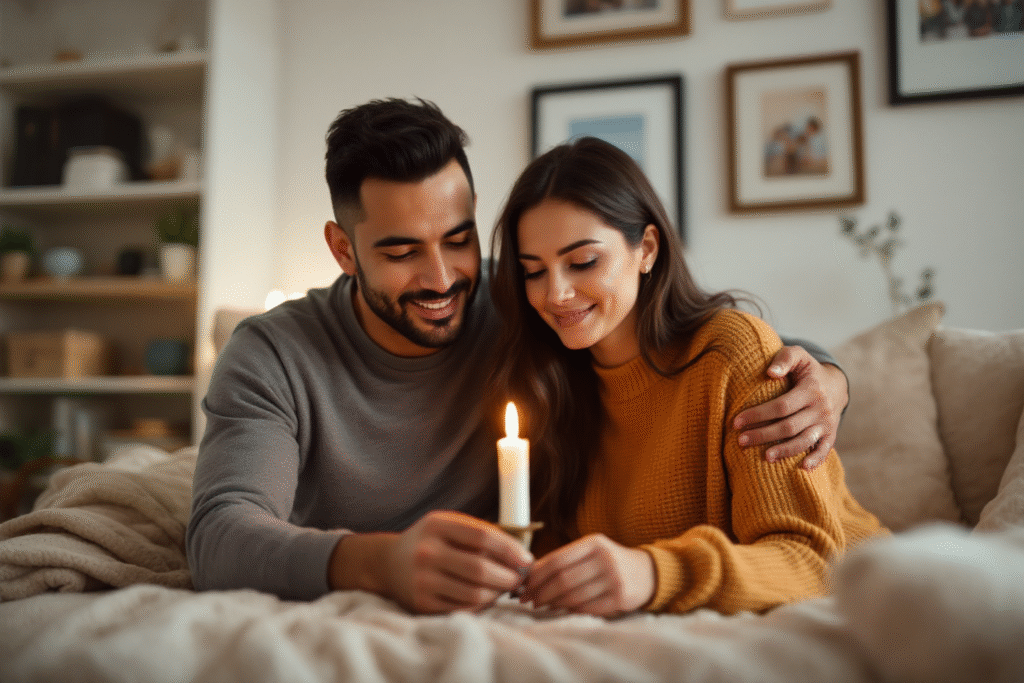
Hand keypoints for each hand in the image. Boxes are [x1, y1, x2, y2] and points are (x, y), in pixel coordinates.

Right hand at [329, 510, 532, 613]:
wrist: (387, 563)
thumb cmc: (431, 541)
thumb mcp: (449, 525)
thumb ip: (482, 533)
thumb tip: (521, 557)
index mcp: (437, 526)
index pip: (483, 538)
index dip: (510, 550)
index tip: (527, 560)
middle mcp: (426, 552)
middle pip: (480, 569)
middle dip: (508, 576)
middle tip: (520, 579)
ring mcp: (422, 579)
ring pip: (474, 593)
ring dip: (497, 593)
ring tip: (504, 588)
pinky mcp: (421, 603)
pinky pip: (462, 608)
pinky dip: (481, 605)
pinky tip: (486, 597)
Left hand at [519, 534, 653, 616]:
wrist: (647, 572)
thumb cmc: (609, 561)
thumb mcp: (591, 551)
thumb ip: (565, 559)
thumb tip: (530, 576)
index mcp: (593, 543)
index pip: (557, 559)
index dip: (537, 575)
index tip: (524, 585)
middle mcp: (604, 558)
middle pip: (563, 579)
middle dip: (541, 592)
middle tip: (528, 600)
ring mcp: (614, 578)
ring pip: (574, 595)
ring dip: (554, 603)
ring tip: (543, 605)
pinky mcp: (621, 597)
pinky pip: (588, 607)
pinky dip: (572, 610)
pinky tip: (563, 610)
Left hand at [733, 345, 848, 469]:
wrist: (836, 384)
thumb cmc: (807, 370)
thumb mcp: (798, 355)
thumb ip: (784, 358)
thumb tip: (770, 372)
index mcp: (810, 390)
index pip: (781, 406)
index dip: (758, 415)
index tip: (737, 421)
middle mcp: (820, 408)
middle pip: (789, 426)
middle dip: (763, 435)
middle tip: (741, 441)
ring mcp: (826, 423)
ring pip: (804, 441)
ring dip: (784, 450)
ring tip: (764, 457)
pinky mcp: (831, 435)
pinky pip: (824, 450)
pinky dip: (815, 460)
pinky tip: (801, 467)